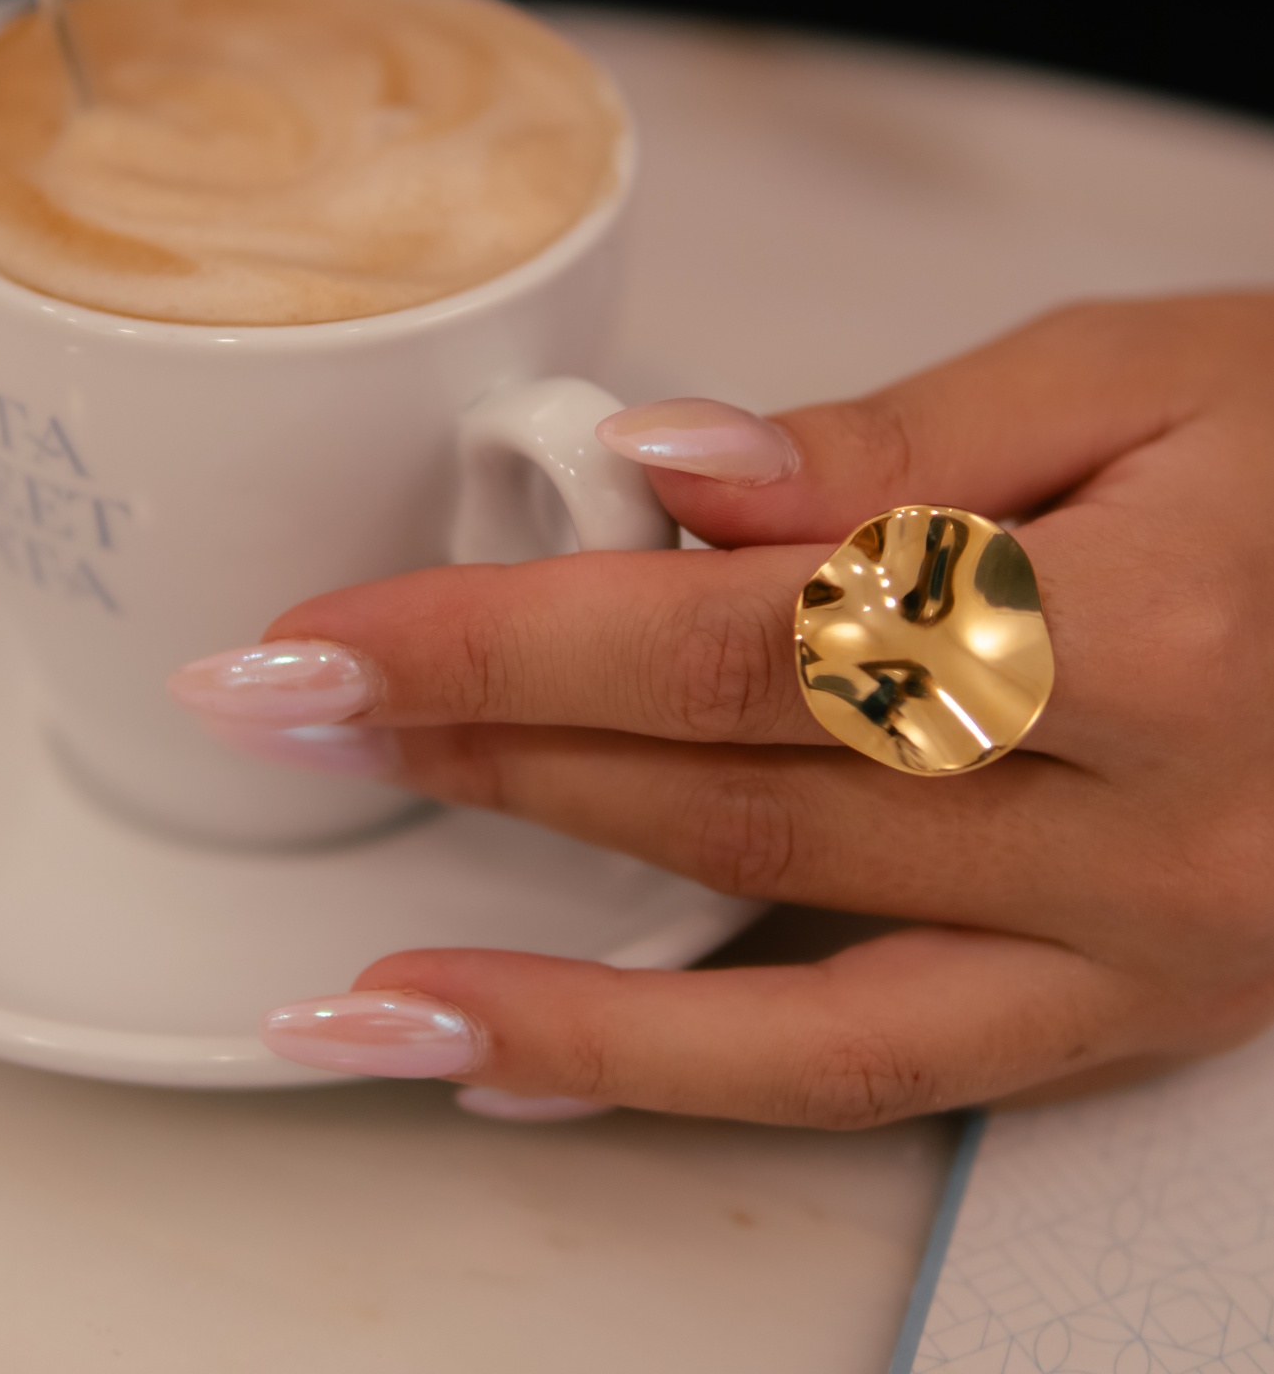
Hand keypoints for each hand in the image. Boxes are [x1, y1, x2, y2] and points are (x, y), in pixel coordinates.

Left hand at [171, 294, 1273, 1124]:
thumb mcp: (1137, 371)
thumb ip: (898, 441)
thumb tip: (668, 473)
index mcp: (1155, 629)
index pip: (759, 640)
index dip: (521, 641)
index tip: (337, 635)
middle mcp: (1155, 832)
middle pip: (742, 800)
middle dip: (488, 762)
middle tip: (294, 725)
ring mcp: (1148, 956)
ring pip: (797, 997)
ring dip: (555, 990)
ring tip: (358, 990)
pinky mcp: (1134, 1014)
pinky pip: (890, 1078)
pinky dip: (694, 1078)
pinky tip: (533, 1069)